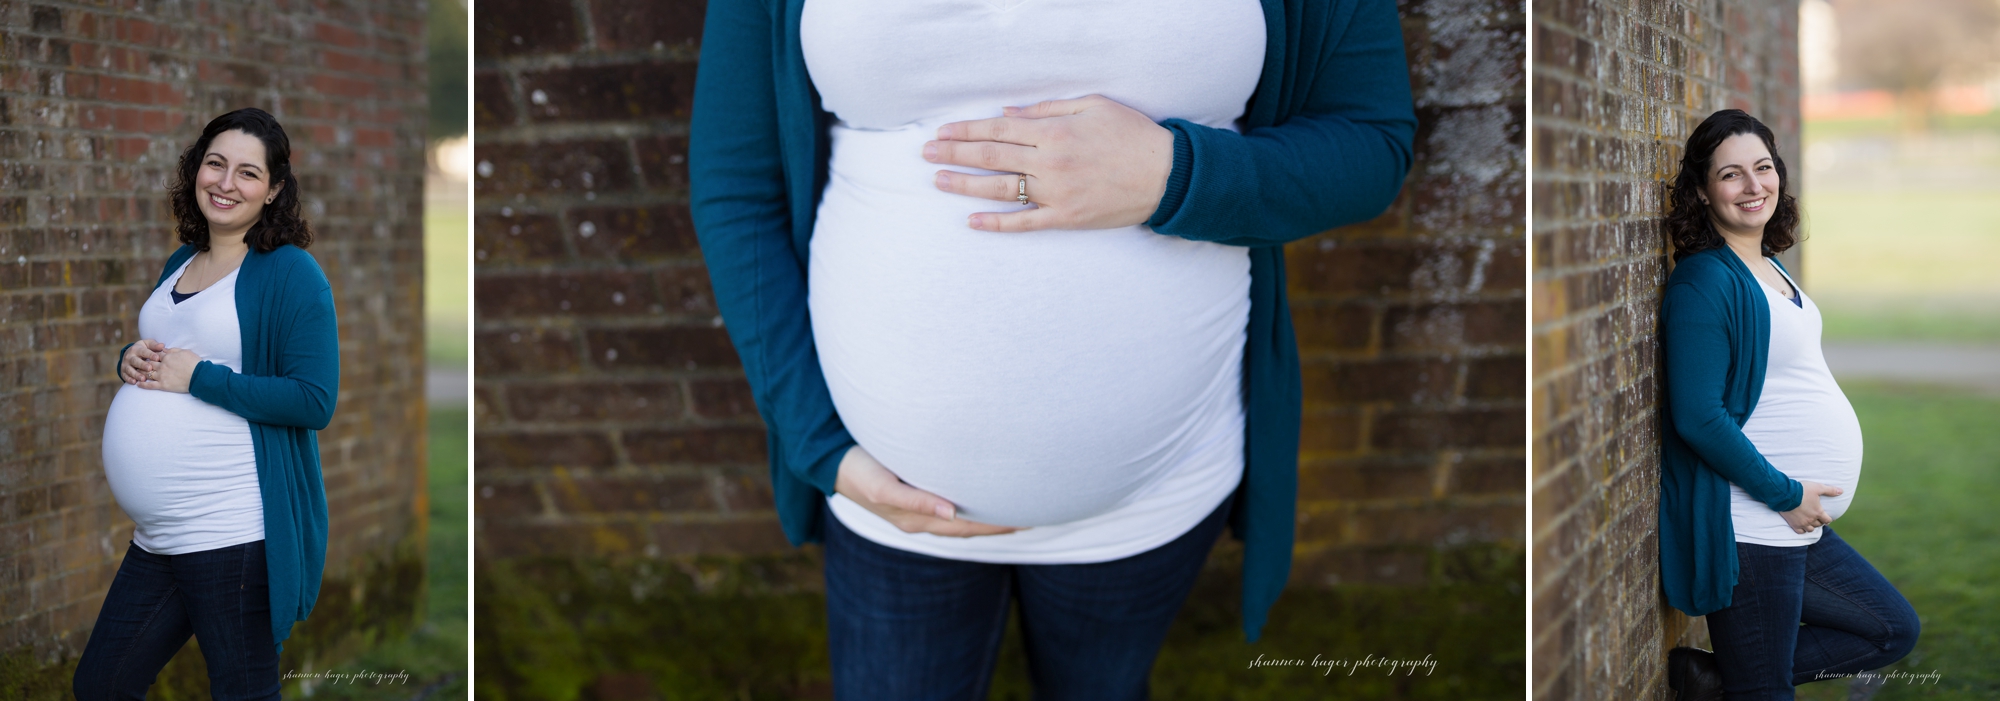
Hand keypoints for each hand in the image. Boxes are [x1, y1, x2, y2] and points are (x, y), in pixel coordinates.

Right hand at [121, 339, 166, 383]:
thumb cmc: (143, 349)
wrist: (129, 354)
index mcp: (136, 349)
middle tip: (150, 368)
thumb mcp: (148, 345)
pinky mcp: (123, 372)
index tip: (157, 358)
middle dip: (142, 365)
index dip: (150, 354)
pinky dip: (129, 379)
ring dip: (136, 374)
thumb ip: (154, 345)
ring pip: (130, 370)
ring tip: (143, 379)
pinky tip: (134, 382)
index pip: (143, 352)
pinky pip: (125, 376)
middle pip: (135, 361)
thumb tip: (162, 346)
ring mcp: (125, 365)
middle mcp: (129, 357)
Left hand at [137, 348, 202, 392]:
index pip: (156, 354)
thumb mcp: (185, 352)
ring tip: (136, 373)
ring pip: (147, 373)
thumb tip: (165, 349)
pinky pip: (150, 385)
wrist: (199, 376)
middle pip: (149, 363)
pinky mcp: (163, 385)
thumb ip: (173, 350)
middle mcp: (162, 366)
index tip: (148, 355)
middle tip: (138, 363)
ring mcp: (161, 376)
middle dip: (143, 363)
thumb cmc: (194, 363)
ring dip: (141, 373)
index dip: (151, 354)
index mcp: (167, 357)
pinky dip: (143, 385)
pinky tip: (138, 384)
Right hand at [833, 445, 1022, 537]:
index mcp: (915, 518)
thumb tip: (952, 513)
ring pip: (958, 519)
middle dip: (996, 524)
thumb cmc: (857, 472)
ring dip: (983, 518)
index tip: (1025, 520)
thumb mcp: (884, 488)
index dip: (995, 525)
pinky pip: (946, 507)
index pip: (966, 526)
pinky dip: (966, 508)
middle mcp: (918, 517)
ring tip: (1010, 512)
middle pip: (967, 526)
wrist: (829, 462)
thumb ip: (916, 500)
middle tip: (1030, 517)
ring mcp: (914, 508)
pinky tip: (974, 500)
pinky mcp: (909, 494)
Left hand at [925, 94, 1174, 232]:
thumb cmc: (1133, 135)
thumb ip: (1047, 111)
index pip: (999, 130)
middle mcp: (1050, 163)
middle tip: (927, 153)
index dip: (967, 131)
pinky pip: (1024, 222)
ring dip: (965, 185)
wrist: (1166, 175)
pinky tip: (972, 221)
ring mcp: (1056, 193)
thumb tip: (1008, 115)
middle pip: (991, 157)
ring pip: (1000, 189)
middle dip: (955, 154)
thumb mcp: (1094, 107)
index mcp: (1055, 132)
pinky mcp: (1066, 217)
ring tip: (938, 180)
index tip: (943, 132)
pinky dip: (997, 223)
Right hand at [1780, 481, 1842, 533]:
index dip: (1829, 519)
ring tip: (1811, 523)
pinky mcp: (1793, 524)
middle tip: (1819, 519)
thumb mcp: (1818, 488)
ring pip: (1810, 529)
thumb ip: (1830, 490)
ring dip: (1812, 526)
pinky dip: (1803, 530)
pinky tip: (1802, 527)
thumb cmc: (1802, 490)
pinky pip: (1800, 531)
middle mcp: (1811, 519)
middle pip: (1819, 524)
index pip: (1827, 520)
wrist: (1785, 494)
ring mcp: (1802, 523)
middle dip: (1820, 522)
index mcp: (1818, 512)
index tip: (1828, 518)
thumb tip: (1841, 491)